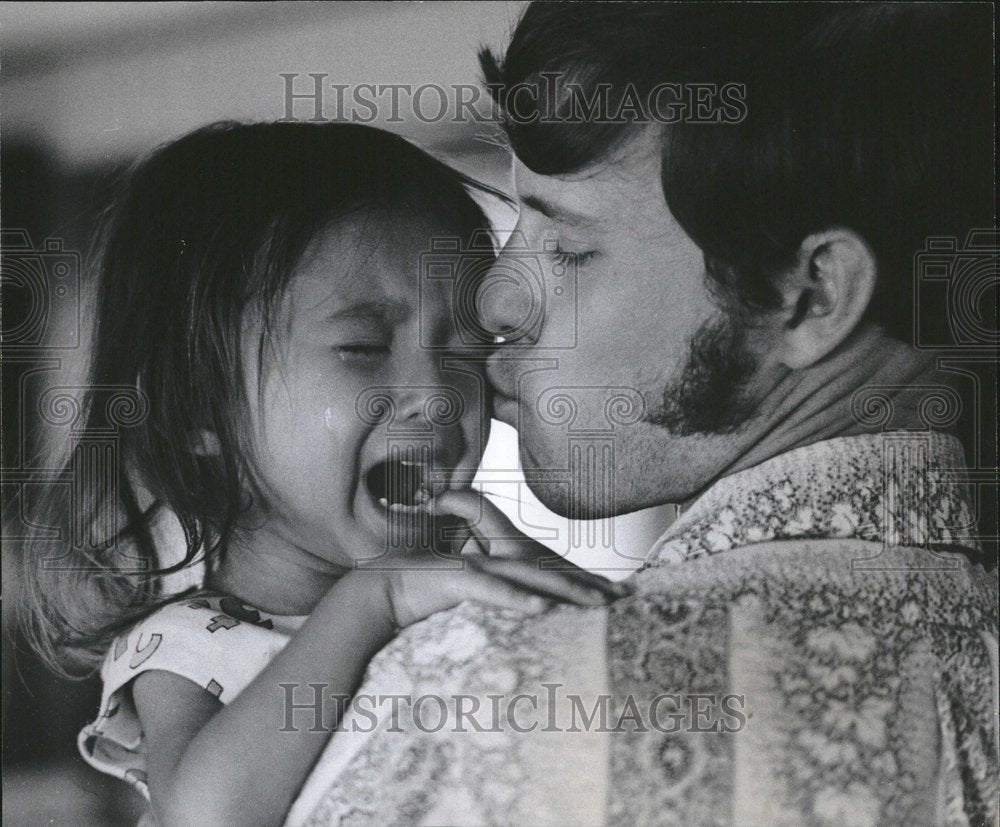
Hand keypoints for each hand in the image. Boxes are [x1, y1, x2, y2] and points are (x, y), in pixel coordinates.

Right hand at [353, 491, 628, 628]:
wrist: (381, 590)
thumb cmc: (425, 598)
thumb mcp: (469, 603)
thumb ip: (496, 608)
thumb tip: (525, 621)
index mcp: (499, 565)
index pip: (549, 572)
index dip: (582, 580)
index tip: (615, 595)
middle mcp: (492, 560)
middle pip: (548, 572)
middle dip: (587, 586)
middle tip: (622, 599)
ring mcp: (475, 566)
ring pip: (527, 577)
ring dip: (563, 590)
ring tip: (595, 604)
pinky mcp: (455, 578)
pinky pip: (489, 588)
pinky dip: (514, 598)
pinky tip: (540, 608)